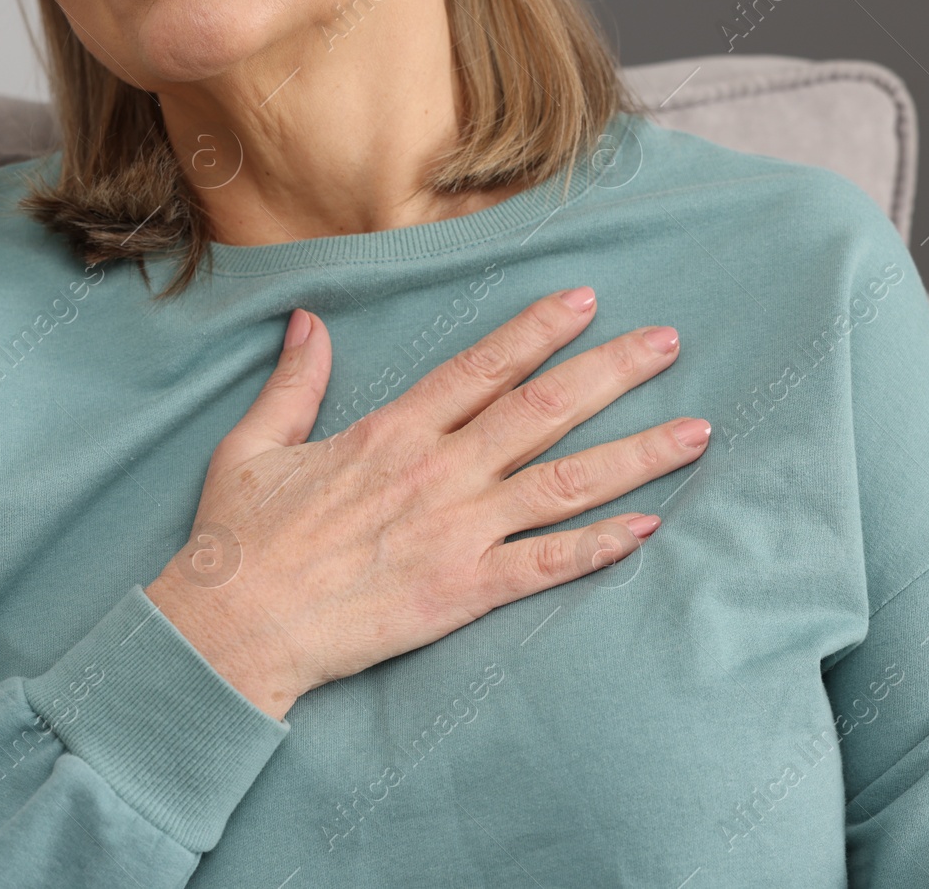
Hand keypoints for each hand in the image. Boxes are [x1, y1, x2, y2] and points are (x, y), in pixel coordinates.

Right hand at [143, 286, 709, 720]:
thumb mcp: (254, 445)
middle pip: (542, 411)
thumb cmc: (238, 541)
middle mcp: (437, 473)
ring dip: (635, 453)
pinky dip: (600, 546)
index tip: (587, 300)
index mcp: (391, 432)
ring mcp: (456, 532)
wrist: (233, 630)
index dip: (539, 330)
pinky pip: (546, 565)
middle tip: (669, 342)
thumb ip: (294, 381)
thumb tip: (309, 320)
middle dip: (612, 372)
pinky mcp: (463, 592)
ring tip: (696, 430)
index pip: (482, 367)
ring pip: (565, 483)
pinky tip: (649, 526)